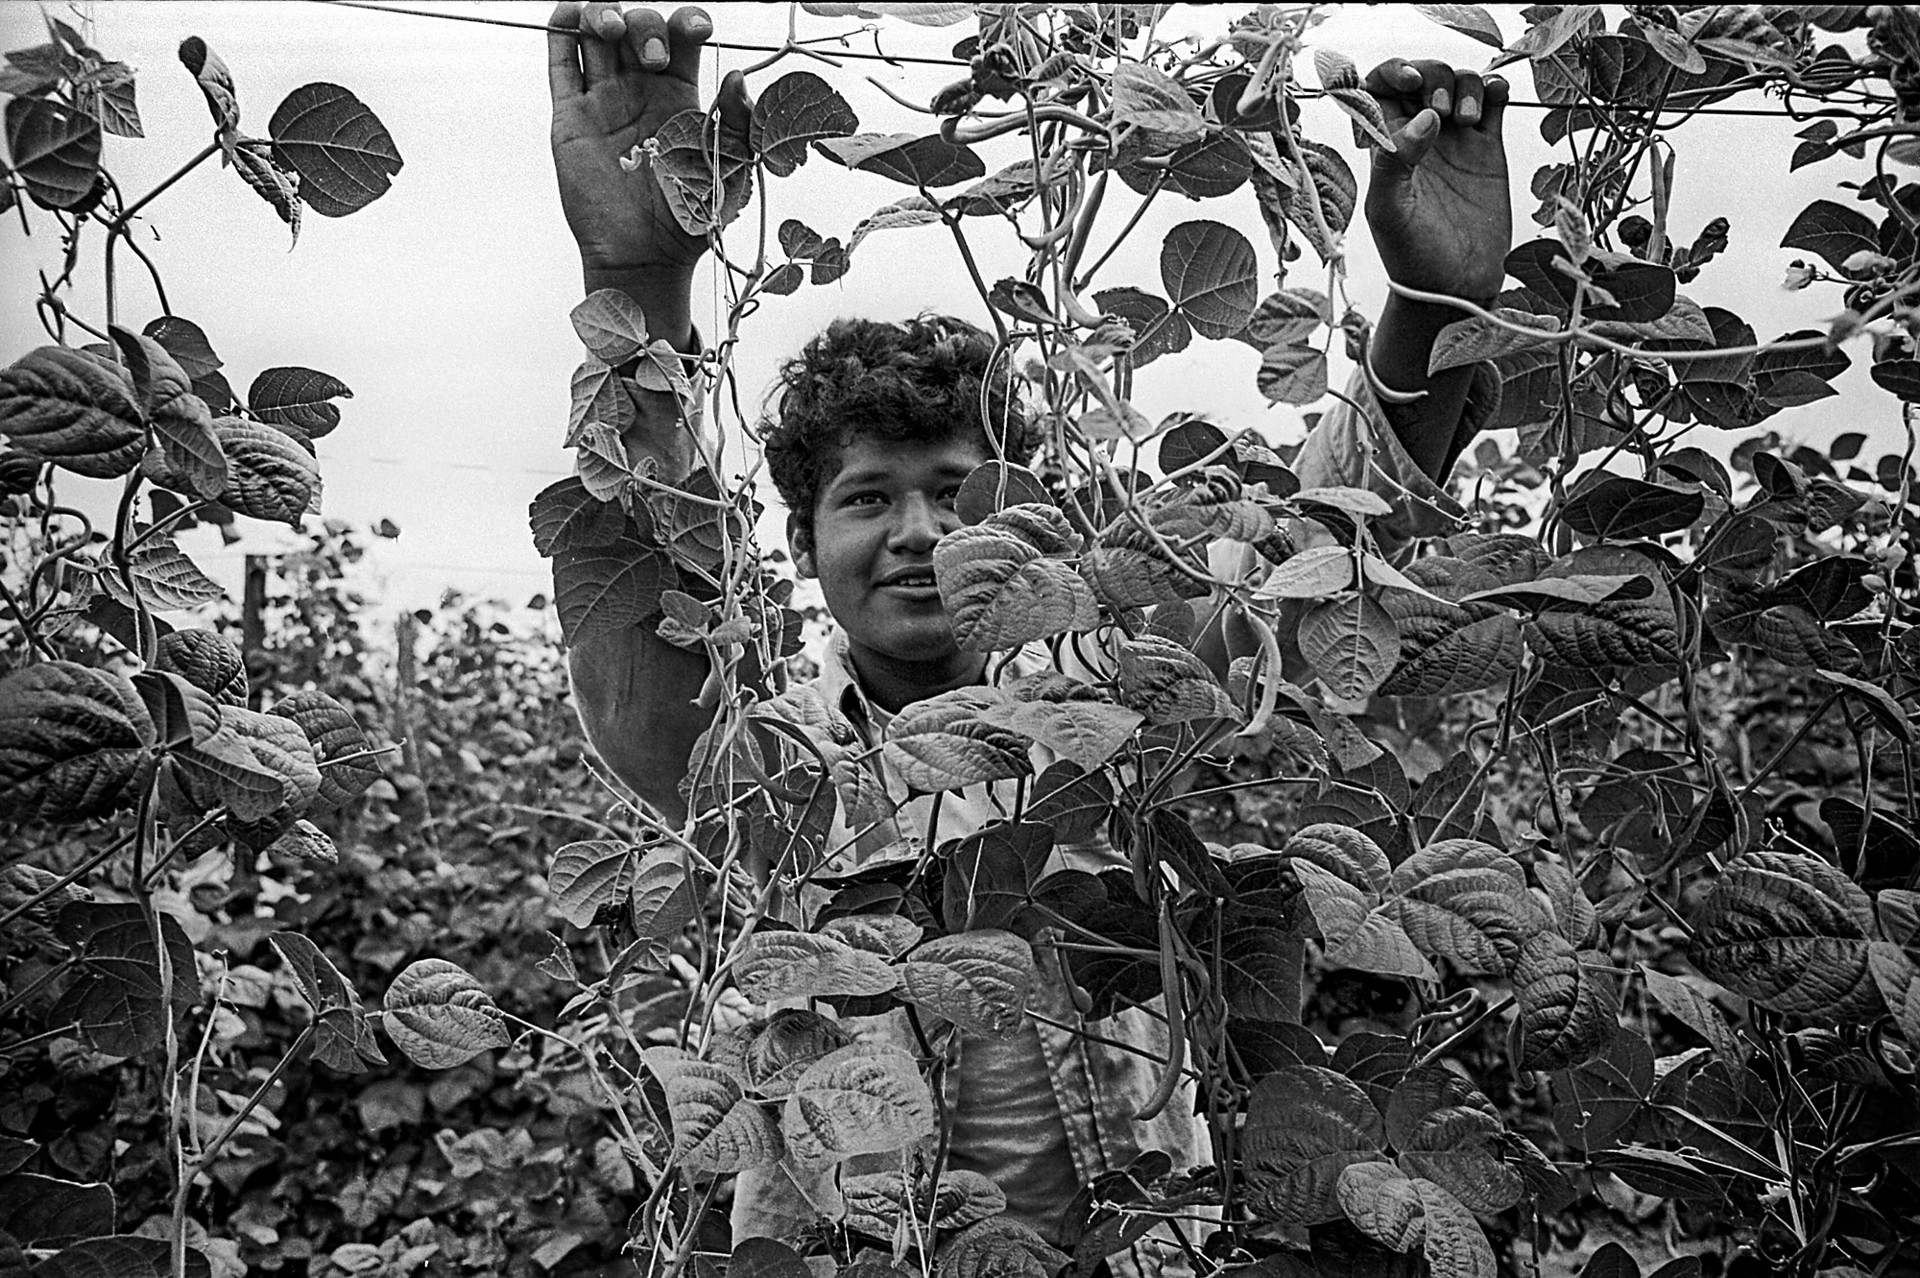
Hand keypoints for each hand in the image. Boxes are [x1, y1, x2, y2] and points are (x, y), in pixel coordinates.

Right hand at [547, 2, 749, 277]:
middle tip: (653, 60)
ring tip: (612, 30)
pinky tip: (572, 13)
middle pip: (636, 25)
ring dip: (603, 13)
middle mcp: (641, 89)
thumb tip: (738, 78)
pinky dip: (562, 27)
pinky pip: (561, 62)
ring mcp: (603, 99)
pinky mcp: (571, 116)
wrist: (647, 255)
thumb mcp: (730, 169)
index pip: (679, 38)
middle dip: (646, 25)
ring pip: (595, 33)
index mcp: (680, 94)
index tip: (697, 29)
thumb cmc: (691, 218)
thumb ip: (736, 123)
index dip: (686, 20)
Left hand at [1361, 59, 1510, 302]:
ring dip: (1465, 85)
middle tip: (1441, 111)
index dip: (1391, 74)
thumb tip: (1424, 119)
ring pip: (1459, 84)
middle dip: (1432, 76)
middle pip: (1422, 77)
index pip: (1378, 90)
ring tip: (1467, 122)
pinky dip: (1495, 88)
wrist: (1454, 286)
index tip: (1409, 83)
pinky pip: (1493, 102)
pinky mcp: (1488, 148)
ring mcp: (1454, 140)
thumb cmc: (1411, 256)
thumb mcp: (1388, 211)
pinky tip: (1495, 99)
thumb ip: (1394, 162)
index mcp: (1386, 147)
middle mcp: (1418, 138)